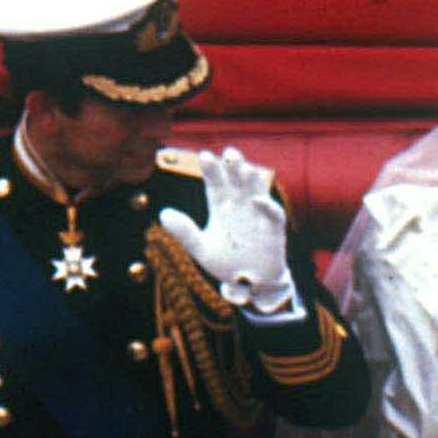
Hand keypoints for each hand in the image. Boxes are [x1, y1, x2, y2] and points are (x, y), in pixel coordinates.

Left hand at [159, 147, 301, 318]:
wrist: (250, 285)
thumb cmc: (226, 263)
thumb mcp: (202, 249)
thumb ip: (185, 232)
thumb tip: (163, 213)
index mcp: (221, 208)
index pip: (215, 183)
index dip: (211, 169)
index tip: (204, 155)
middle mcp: (240, 206)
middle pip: (236, 181)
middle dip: (233, 166)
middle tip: (229, 152)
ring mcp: (258, 215)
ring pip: (256, 190)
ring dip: (252, 179)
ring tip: (244, 167)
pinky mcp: (273, 229)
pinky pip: (273, 214)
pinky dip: (267, 206)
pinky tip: (257, 201)